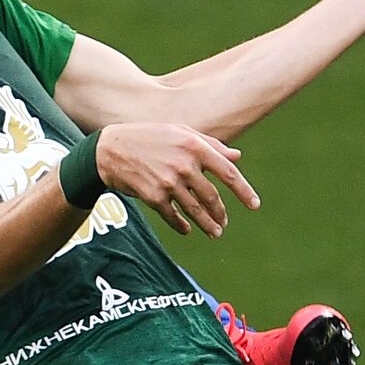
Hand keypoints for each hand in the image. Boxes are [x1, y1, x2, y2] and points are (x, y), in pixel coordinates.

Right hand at [95, 123, 258, 236]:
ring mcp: (168, 182)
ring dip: (207, 224)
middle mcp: (184, 165)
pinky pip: (173, 216)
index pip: (227, 172)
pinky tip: (187, 230)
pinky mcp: (153, 196)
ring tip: (215, 232)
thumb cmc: (148, 137)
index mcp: (194, 146)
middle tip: (223, 223)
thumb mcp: (179, 132)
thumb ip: (210, 144)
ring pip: (195, 210)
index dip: (244, 191)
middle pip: (211, 197)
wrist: (109, 150)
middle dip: (220, 213)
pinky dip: (182, 226)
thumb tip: (237, 156)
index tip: (254, 205)